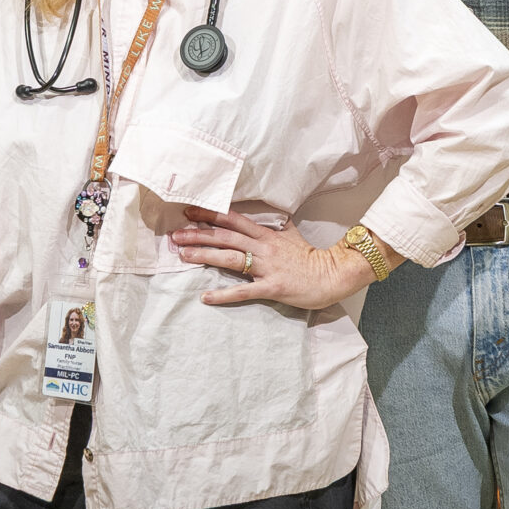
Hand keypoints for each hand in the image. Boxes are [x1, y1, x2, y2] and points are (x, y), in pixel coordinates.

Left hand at [173, 208, 370, 311]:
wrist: (333, 275)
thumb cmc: (311, 257)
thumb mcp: (292, 234)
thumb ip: (278, 224)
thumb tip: (272, 214)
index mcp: (266, 234)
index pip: (233, 219)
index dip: (210, 214)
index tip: (189, 212)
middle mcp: (263, 247)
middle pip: (225, 237)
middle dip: (198, 235)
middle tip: (175, 235)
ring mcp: (267, 267)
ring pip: (230, 258)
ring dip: (205, 256)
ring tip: (183, 255)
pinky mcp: (272, 287)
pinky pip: (244, 291)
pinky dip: (223, 294)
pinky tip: (206, 297)